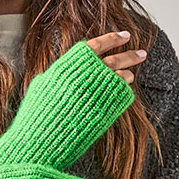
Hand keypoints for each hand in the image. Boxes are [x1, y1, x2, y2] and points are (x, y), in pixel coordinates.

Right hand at [0, 33, 139, 178]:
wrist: (38, 143)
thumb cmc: (36, 115)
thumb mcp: (42, 86)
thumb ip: (60, 73)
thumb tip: (73, 67)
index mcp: (65, 68)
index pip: (93, 47)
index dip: (110, 39)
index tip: (124, 35)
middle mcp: (82, 79)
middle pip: (113, 60)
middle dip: (129, 54)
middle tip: (142, 52)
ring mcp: (94, 96)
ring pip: (119, 78)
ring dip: (127, 73)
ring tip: (132, 72)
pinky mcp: (103, 113)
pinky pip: (120, 97)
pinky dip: (124, 91)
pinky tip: (125, 88)